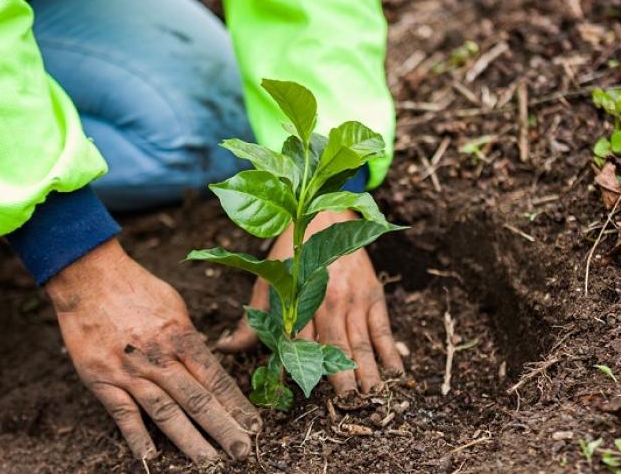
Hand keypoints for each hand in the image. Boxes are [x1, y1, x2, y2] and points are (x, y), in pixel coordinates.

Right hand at [46, 239, 259, 463]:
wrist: (89, 278)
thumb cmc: (137, 287)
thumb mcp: (175, 306)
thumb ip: (189, 337)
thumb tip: (205, 360)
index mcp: (181, 337)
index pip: (216, 378)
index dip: (237, 405)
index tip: (254, 425)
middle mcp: (160, 358)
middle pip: (197, 400)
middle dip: (223, 428)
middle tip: (242, 451)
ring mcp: (131, 371)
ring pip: (165, 412)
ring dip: (189, 440)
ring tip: (209, 462)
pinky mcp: (102, 379)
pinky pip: (123, 414)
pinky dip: (137, 437)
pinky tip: (151, 457)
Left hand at [217, 211, 403, 394]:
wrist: (324, 215)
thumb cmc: (291, 254)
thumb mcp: (267, 282)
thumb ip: (251, 319)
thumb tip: (225, 348)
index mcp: (299, 301)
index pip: (299, 343)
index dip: (301, 370)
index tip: (303, 394)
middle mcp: (328, 302)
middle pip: (335, 347)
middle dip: (342, 378)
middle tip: (348, 405)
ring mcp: (354, 300)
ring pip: (361, 342)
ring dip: (368, 371)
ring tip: (372, 396)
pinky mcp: (373, 295)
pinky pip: (383, 329)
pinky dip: (390, 351)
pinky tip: (396, 373)